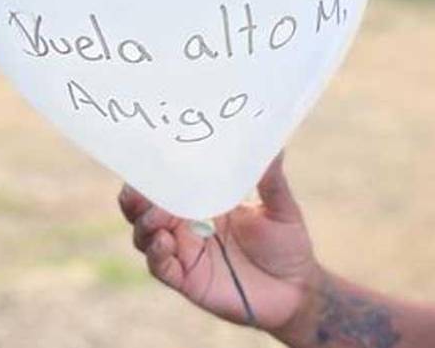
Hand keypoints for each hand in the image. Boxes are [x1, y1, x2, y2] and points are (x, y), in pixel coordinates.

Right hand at [119, 154, 319, 331]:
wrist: (296, 288)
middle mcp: (188, 228)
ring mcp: (185, 254)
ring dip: (145, 224)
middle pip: (147, 211)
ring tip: (155, 214)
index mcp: (205, 204)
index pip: (170, 187)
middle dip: (137, 199)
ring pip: (147, 237)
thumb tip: (276, 146)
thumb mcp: (281, 208)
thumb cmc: (287, 245)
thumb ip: (272, 181)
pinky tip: (164, 241)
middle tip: (138, 189)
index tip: (149, 159)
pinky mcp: (188, 280)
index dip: (155, 175)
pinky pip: (162, 268)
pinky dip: (157, 254)